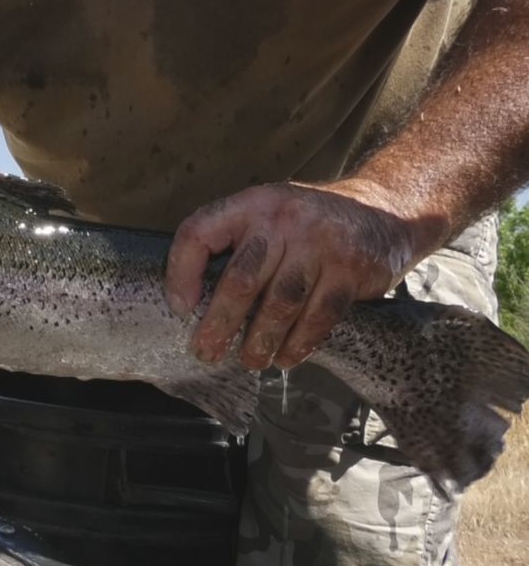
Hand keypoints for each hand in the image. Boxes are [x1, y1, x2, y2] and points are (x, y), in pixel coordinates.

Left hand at [165, 181, 418, 369]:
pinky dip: (299, 343)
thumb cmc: (307, 225)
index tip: (180, 308)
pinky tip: (286, 357)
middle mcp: (285, 219)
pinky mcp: (353, 268)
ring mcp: (323, 243)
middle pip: (242, 279)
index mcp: (252, 204)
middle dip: (220, 324)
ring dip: (261, 341)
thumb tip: (189, 301)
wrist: (384, 210)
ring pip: (282, 303)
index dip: (181, 272)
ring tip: (250, 361)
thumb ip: (232, 244)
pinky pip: (320, 315)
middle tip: (207, 352)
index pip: (200, 232)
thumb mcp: (266, 215)